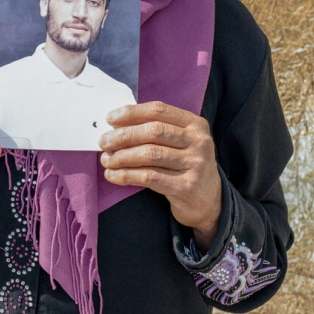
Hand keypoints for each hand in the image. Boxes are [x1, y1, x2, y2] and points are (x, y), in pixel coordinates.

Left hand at [99, 102, 221, 251]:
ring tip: (106, 160)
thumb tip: (116, 125)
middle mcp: (199, 141)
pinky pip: (150, 177)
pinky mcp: (187, 187)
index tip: (110, 119)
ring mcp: (195, 164)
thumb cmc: (185, 166)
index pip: (159, 111)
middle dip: (123, 136)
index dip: (132, 113)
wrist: (209, 202)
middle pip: (153, 132)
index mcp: (195, 124)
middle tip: (103, 142)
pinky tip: (113, 176)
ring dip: (122, 157)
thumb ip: (157, 130)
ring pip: (150, 154)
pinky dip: (127, 175)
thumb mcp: (180, 143)